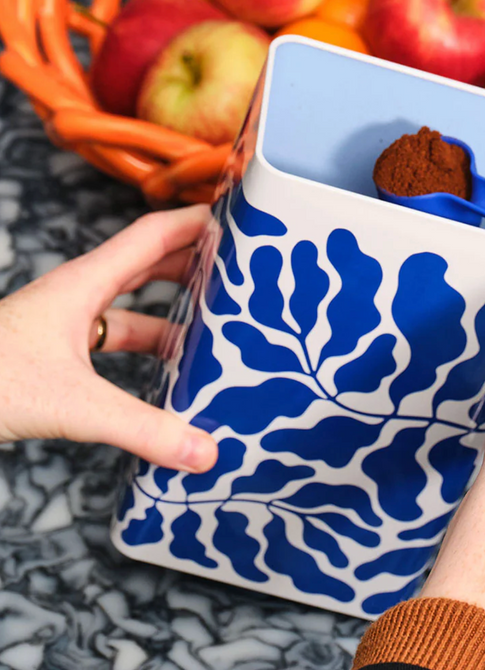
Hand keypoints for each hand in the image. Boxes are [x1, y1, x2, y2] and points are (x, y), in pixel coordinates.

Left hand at [0, 205, 217, 471]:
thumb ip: (143, 428)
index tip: (238, 219)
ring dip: (174, 313)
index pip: (151, 235)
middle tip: (241, 273)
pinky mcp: (58, 356)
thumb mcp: (74, 405)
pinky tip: (170, 372)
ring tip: (218, 326)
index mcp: (83, 284)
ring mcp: (66, 326)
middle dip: (195, 265)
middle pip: (148, 266)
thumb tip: (204, 450)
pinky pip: (114, 342)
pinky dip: (146, 350)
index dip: (196, 222)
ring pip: (133, 308)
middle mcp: (77, 297)